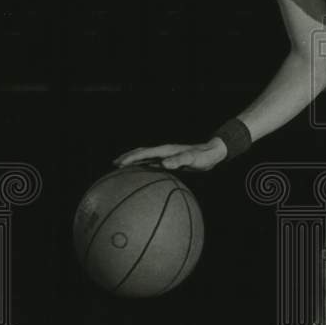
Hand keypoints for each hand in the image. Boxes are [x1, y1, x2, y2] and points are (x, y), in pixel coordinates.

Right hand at [112, 138, 227, 171]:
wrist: (212, 153)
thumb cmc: (203, 157)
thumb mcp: (193, 159)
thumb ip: (180, 160)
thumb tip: (164, 164)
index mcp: (166, 150)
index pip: (145, 152)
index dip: (132, 157)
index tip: (120, 163)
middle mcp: (164, 152)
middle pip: (141, 152)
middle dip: (127, 157)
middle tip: (114, 164)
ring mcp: (166, 156)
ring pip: (145, 157)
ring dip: (133, 161)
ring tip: (121, 167)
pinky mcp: (169, 161)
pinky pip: (152, 164)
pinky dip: (143, 166)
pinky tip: (140, 174)